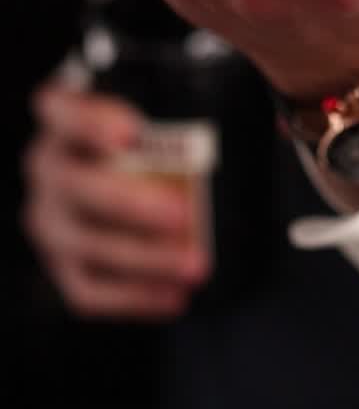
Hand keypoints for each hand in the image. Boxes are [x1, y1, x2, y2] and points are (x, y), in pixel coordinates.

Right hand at [23, 85, 209, 318]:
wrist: (112, 189)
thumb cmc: (144, 147)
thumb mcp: (156, 118)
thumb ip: (183, 115)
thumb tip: (262, 122)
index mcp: (63, 122)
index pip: (60, 110)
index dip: (91, 121)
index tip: (134, 132)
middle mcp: (48, 170)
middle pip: (75, 185)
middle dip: (131, 202)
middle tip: (184, 214)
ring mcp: (50, 222)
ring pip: (86, 243)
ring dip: (145, 257)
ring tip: (197, 265)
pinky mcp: (63, 267)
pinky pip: (90, 291)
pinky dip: (135, 297)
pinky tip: (176, 297)